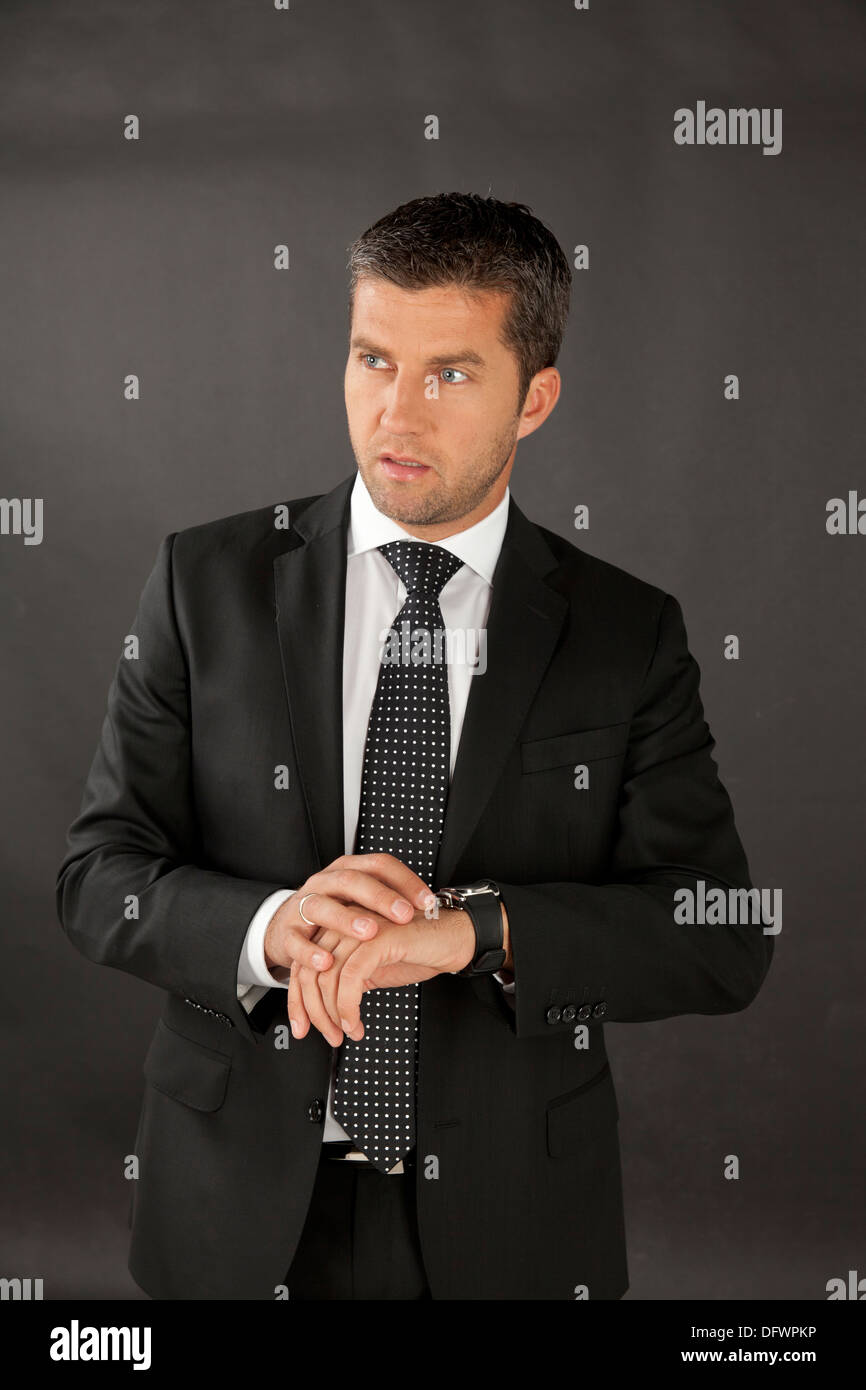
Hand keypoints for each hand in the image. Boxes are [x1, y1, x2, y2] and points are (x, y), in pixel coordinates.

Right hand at [263, 852, 434, 982]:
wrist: (287, 927)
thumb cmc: (335, 916)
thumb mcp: (360, 903)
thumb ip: (389, 904)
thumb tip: (432, 911)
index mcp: (348, 871)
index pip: (380, 865)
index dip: (405, 880)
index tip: (427, 901)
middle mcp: (325, 883)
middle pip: (352, 880)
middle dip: (380, 897)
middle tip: (403, 914)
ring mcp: (304, 905)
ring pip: (322, 905)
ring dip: (347, 919)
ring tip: (370, 933)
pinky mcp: (287, 932)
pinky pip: (296, 940)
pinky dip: (311, 951)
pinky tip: (327, 962)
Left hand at [289, 905, 475, 1044]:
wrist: (453, 938)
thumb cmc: (417, 952)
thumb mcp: (372, 970)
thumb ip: (344, 981)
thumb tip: (323, 1010)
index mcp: (339, 928)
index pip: (302, 965)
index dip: (297, 1000)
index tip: (302, 1027)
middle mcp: (344, 923)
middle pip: (308, 972)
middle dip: (313, 1012)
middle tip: (329, 1036)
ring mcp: (360, 928)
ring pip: (326, 978)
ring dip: (333, 1015)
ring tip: (347, 1032)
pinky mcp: (378, 938)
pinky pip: (350, 978)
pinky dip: (348, 1007)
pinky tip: (356, 1022)